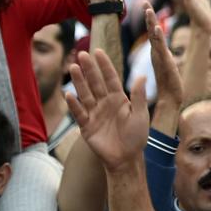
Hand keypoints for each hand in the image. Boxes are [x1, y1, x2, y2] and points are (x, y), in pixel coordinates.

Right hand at [66, 50, 148, 169]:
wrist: (126, 158)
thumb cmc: (137, 137)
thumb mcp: (140, 115)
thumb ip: (139, 96)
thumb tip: (142, 75)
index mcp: (119, 99)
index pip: (110, 78)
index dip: (105, 65)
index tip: (98, 51)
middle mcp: (105, 103)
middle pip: (95, 83)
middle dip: (89, 69)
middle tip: (82, 54)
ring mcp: (94, 113)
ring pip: (85, 94)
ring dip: (79, 81)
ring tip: (73, 67)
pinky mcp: (86, 126)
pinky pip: (79, 113)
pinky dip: (74, 104)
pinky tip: (68, 94)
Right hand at [144, 4, 182, 107]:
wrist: (171, 98)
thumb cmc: (169, 83)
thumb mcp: (168, 64)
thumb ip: (164, 55)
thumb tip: (164, 49)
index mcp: (157, 51)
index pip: (153, 31)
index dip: (149, 18)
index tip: (146, 4)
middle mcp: (157, 52)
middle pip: (151, 31)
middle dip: (148, 16)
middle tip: (145, 1)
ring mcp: (160, 57)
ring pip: (154, 37)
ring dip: (151, 23)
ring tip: (149, 10)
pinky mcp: (165, 63)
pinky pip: (160, 48)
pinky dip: (158, 37)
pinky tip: (157, 27)